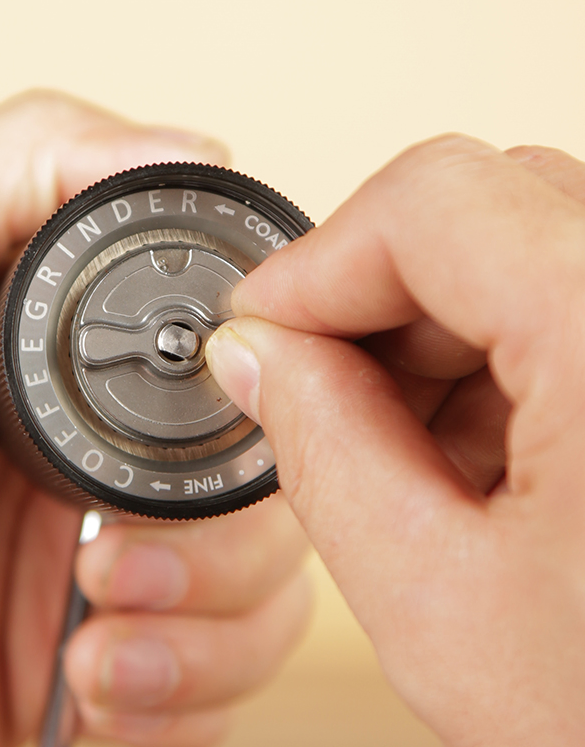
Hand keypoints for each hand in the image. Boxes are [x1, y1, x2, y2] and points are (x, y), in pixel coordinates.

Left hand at [0, 91, 310, 746]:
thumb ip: (27, 163)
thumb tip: (194, 149)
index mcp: (100, 385)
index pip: (253, 382)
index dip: (277, 404)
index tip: (238, 432)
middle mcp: (124, 480)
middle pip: (278, 502)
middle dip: (232, 552)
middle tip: (118, 568)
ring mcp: (128, 589)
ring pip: (271, 606)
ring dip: (213, 633)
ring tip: (98, 644)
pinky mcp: (119, 691)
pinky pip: (219, 702)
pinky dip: (182, 707)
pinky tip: (92, 691)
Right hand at [206, 135, 584, 745]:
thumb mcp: (440, 606)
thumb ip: (321, 451)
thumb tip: (257, 357)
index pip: (428, 203)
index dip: (315, 263)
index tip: (263, 324)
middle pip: (478, 210)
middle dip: (369, 301)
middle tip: (320, 391)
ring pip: (523, 245)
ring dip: (433, 334)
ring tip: (413, 450)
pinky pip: (571, 294)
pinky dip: (499, 353)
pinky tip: (485, 452)